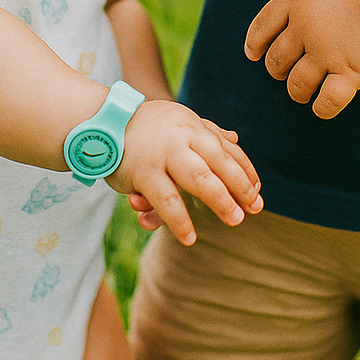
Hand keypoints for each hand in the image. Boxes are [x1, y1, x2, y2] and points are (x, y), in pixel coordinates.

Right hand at [108, 104, 261, 245]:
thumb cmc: (147, 125)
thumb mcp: (179, 122)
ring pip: (197, 179)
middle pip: (218, 163)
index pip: (225, 150)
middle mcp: (181, 139)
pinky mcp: (143, 173)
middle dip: (239, 186)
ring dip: (219, 201)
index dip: (244, 170)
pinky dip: (178, 220)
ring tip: (235, 220)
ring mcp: (163, 156)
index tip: (257, 190)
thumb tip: (236, 140)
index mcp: (192, 127)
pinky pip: (166, 200)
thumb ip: (207, 131)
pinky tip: (190, 237)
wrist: (102, 121)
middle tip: (256, 208)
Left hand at [244, 0, 359, 117]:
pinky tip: (321, 105)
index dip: (255, 42)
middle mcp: (307, 28)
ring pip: (296, 84)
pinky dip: (321, 107)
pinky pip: (327, 101)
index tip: (253, 54)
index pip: (263, 25)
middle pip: (276, 60)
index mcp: (298, 0)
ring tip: (303, 91)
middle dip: (278, 70)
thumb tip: (288, 22)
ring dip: (297, 91)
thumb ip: (301, 0)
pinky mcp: (351, 71)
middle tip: (286, 72)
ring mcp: (327, 52)